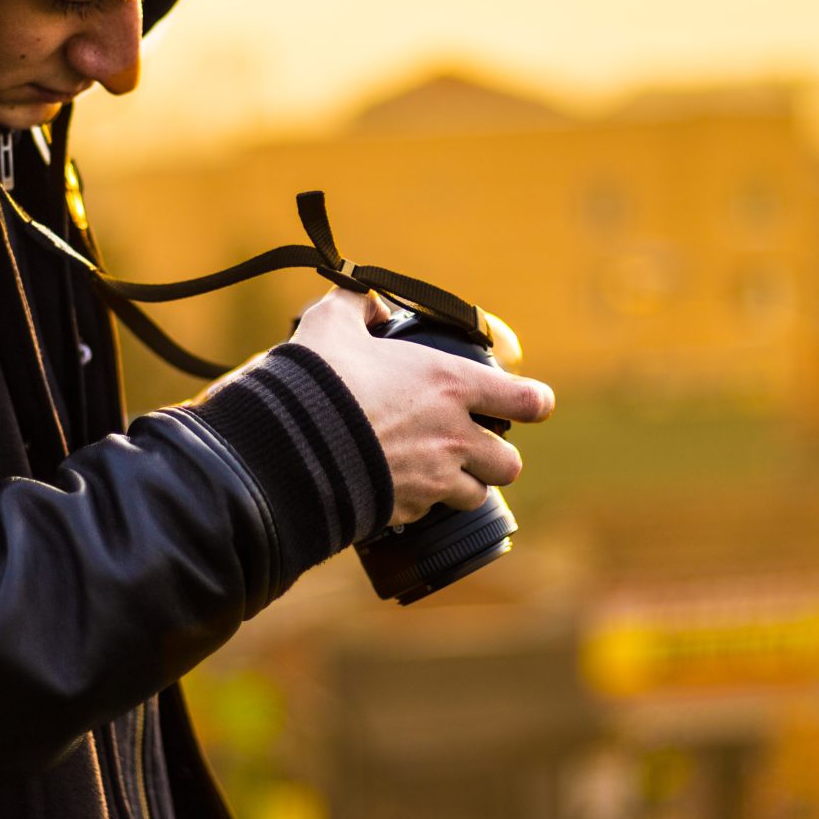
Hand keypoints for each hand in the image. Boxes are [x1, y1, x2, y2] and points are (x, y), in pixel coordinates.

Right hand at [288, 286, 556, 526]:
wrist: (284, 447)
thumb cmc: (316, 381)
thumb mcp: (331, 324)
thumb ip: (356, 305)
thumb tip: (369, 303)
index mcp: (449, 385)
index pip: (527, 401)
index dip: (534, 402)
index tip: (528, 403)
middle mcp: (453, 436)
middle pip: (510, 463)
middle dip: (496, 457)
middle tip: (472, 444)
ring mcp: (432, 480)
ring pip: (475, 496)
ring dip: (462, 486)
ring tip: (436, 472)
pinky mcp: (406, 513)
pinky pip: (427, 515)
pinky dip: (418, 505)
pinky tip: (393, 488)